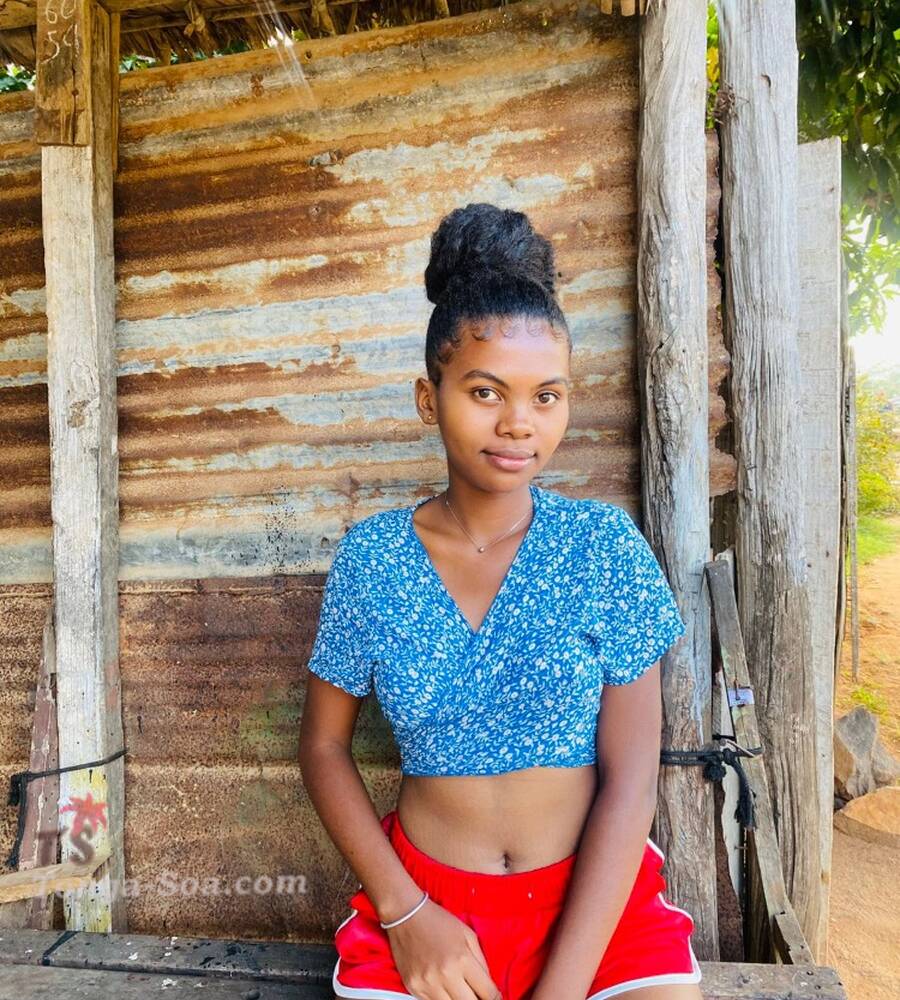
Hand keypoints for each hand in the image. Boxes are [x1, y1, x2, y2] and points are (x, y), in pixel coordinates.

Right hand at [385, 898, 501, 999]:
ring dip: (458, 999)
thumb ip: (481, 961)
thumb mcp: (467, 934)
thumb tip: (489, 984)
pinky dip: (441, 997)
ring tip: (459, 987)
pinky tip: (442, 984)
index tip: (495, 998)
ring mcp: (427, 984)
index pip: (487, 993)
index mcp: (462, 959)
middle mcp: (445, 975)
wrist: (406, 914)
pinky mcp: (413, 987)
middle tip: (477, 993)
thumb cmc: (437, 920)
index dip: (495, 998)